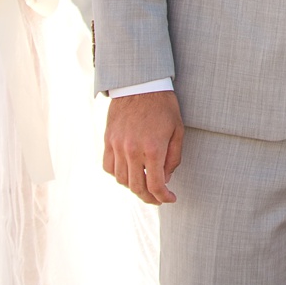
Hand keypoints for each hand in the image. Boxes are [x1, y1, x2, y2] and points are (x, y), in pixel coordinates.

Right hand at [103, 90, 183, 204]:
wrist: (140, 85)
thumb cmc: (163, 106)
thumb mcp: (177, 130)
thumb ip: (173, 158)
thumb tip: (166, 178)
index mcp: (153, 148)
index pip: (156, 185)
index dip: (164, 197)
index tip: (170, 199)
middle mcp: (133, 150)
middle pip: (137, 187)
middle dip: (149, 197)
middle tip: (158, 198)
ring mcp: (117, 146)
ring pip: (121, 180)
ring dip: (133, 187)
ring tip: (144, 185)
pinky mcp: (108, 141)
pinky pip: (109, 167)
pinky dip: (118, 175)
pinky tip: (129, 172)